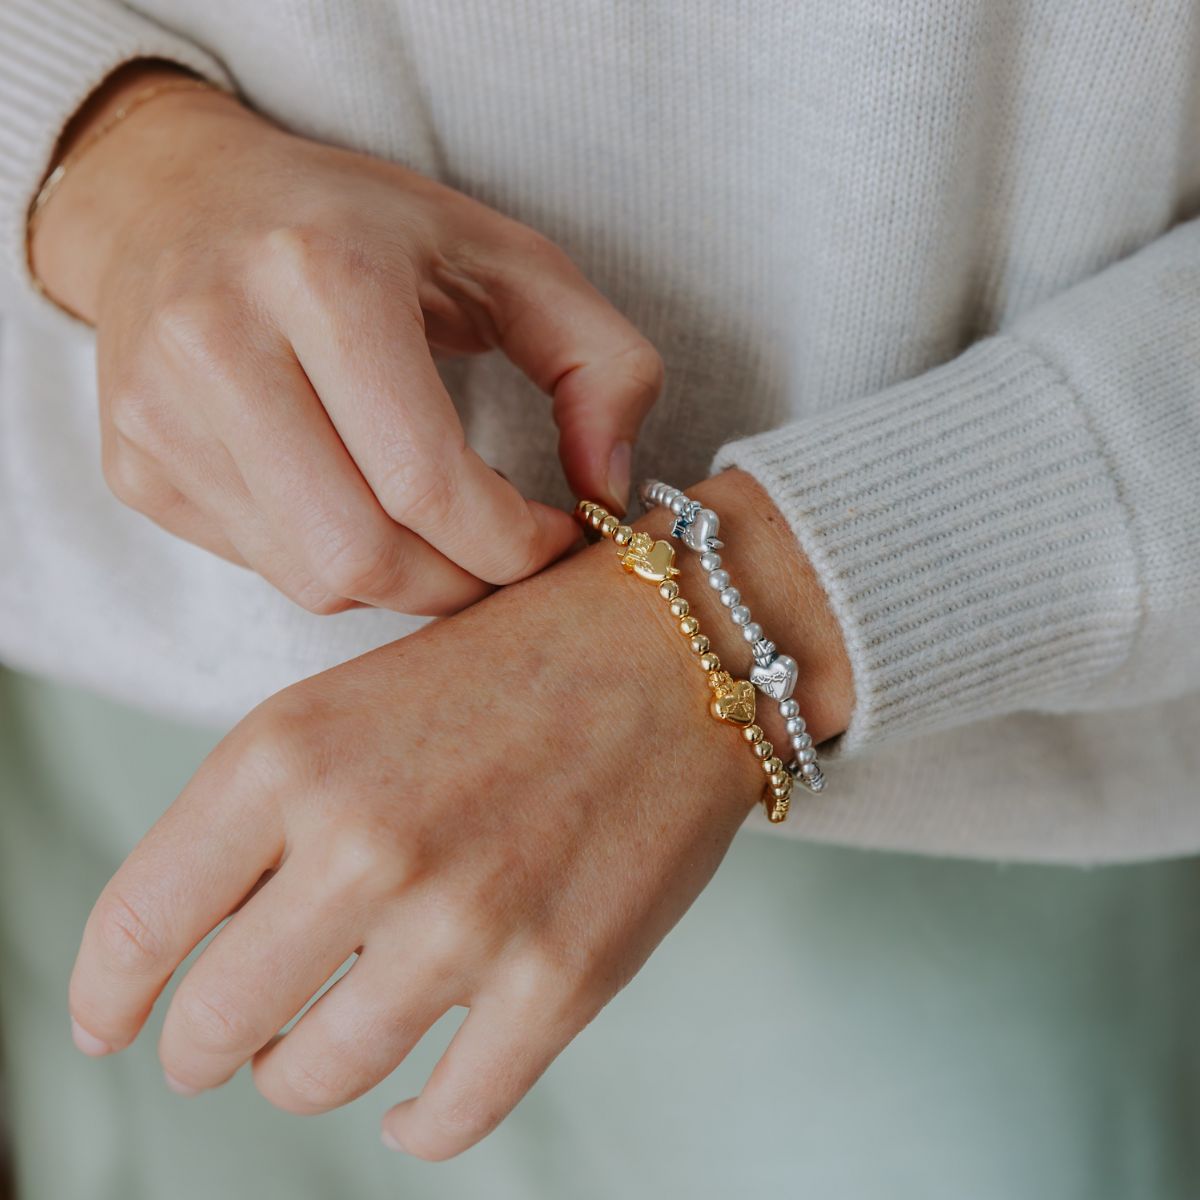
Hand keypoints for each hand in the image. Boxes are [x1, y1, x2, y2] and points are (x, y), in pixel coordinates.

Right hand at [31, 65, 660, 614]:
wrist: (178, 200)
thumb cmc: (363, 229)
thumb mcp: (507, 257)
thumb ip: (599, 363)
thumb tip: (609, 494)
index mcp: (322, 275)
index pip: (427, 482)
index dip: (513, 544)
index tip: (553, 537)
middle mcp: (218, 343)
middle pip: (363, 554)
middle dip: (460, 584)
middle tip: (502, 555)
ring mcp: (160, 414)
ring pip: (313, 579)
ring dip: (403, 580)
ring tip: (435, 524)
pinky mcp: (135, 465)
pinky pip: (266, 567)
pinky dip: (335, 561)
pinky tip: (354, 501)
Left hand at [67, 470, 852, 1158]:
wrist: (672, 650)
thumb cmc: (512, 664)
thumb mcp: (353, 699)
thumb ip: (262, 812)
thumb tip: (190, 943)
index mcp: (291, 754)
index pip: (142, 918)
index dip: (107, 991)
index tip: (110, 1023)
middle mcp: (365, 841)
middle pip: (218, 1021)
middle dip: (206, 1049)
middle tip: (222, 1046)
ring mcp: (465, 921)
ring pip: (320, 1076)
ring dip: (302, 1077)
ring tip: (316, 1052)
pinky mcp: (558, 981)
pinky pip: (446, 1118)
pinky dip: (415, 1124)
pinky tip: (410, 1100)